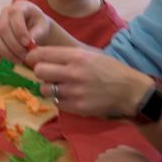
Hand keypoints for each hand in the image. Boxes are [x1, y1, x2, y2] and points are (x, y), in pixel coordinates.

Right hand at [0, 0, 51, 62]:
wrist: (33, 31)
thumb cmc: (39, 28)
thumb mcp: (43, 28)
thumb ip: (37, 33)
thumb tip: (30, 42)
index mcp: (19, 6)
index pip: (15, 14)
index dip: (19, 30)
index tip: (27, 43)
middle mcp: (4, 12)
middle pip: (3, 28)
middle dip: (13, 46)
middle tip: (24, 57)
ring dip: (4, 52)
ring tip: (17, 60)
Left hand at [27, 46, 152, 116]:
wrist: (129, 90)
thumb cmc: (109, 69)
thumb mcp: (89, 54)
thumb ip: (66, 54)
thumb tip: (40, 54)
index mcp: (76, 56)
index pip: (42, 54)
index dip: (32, 57)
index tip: (32, 60)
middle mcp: (73, 73)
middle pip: (39, 71)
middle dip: (40, 72)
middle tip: (47, 74)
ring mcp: (74, 91)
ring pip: (45, 89)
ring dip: (49, 88)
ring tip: (60, 87)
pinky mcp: (77, 107)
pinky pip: (56, 103)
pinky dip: (60, 100)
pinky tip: (70, 96)